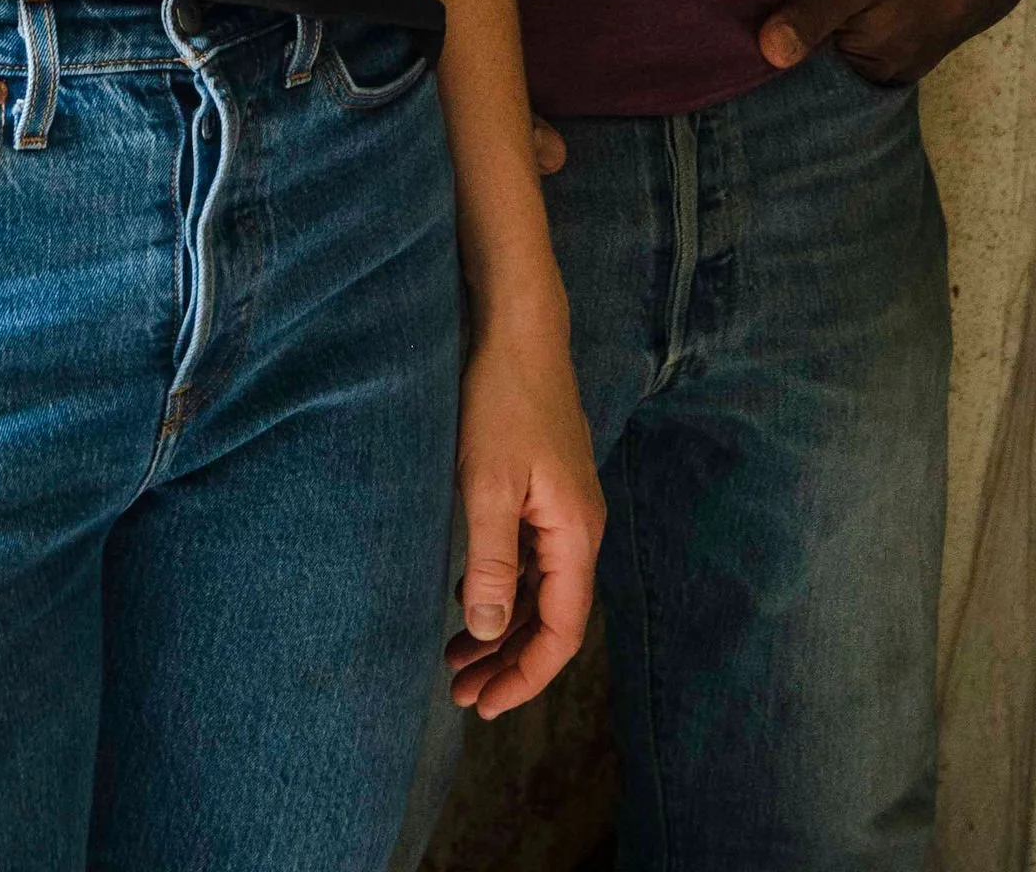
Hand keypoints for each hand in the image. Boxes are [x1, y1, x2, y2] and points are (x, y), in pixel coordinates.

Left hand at [446, 319, 604, 720]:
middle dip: (509, 662)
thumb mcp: (488, 485)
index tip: (486, 706)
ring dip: (501, 626)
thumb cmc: (502, 400)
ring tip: (456, 658)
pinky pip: (530, 559)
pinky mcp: (546, 490)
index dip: (526, 676)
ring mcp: (564, 508)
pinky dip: (502, 587)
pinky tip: (469, 598)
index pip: (562, 632)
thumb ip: (490, 561)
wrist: (518, 328)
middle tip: (460, 694)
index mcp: (575, 535)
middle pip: (552, 618)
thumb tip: (488, 631)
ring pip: (539, 590)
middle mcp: (579, 529)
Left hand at [758, 0, 1035, 88]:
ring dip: (834, 21)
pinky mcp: (921, 32)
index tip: (754, 25)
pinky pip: (876, 31)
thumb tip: (767, 56)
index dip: (783, 44)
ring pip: (854, 43)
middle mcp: (891, 72)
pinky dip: (859, 14)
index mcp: (872, 69)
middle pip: (832, 59)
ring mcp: (910, 53)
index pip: (809, 71)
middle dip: (807, 34)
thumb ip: (813, 15)